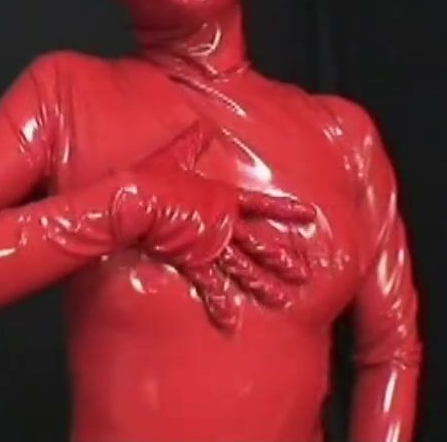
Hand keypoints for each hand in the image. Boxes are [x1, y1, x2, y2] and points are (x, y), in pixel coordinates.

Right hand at [112, 121, 316, 328]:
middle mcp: (223, 223)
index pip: (262, 205)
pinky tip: (231, 322)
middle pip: (258, 245)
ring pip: (242, 269)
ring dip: (261, 285)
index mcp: (222, 199)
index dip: (287, 210)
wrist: (136, 200)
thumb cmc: (152, 178)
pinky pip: (209, 287)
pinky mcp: (194, 261)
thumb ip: (191, 142)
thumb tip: (201, 124)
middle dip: (280, 261)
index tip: (310, 214)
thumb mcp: (174, 155)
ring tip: (280, 300)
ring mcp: (211, 244)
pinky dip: (220, 305)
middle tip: (302, 275)